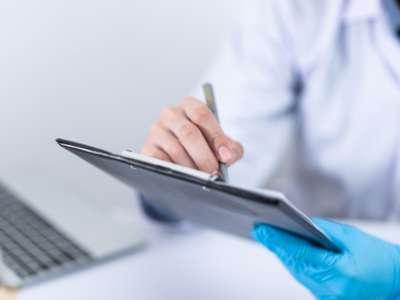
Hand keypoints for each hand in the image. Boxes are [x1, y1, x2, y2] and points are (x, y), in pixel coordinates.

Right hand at [141, 96, 243, 172]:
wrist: (184, 162)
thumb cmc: (205, 148)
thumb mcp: (222, 146)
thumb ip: (231, 148)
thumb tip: (226, 156)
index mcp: (190, 105)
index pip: (201, 114)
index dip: (215, 136)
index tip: (225, 156)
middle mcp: (170, 114)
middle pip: (188, 132)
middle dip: (204, 156)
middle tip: (214, 172)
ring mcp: (156, 131)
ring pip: (175, 149)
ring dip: (191, 167)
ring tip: (201, 178)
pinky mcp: (147, 149)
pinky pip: (161, 162)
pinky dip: (176, 172)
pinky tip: (184, 178)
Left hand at [253, 218, 399, 299]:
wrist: (397, 283)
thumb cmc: (380, 259)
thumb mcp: (353, 237)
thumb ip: (325, 230)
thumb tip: (303, 224)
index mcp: (338, 271)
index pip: (299, 253)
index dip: (277, 240)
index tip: (262, 229)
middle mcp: (330, 288)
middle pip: (294, 264)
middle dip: (276, 246)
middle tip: (260, 230)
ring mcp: (328, 296)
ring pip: (298, 272)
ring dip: (284, 255)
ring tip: (268, 238)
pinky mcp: (328, 298)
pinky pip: (306, 279)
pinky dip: (296, 264)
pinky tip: (287, 253)